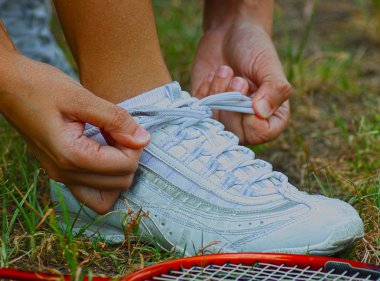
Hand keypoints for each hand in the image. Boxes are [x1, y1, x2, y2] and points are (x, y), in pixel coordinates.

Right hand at [0, 55, 149, 189]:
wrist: (8, 86)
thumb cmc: (40, 86)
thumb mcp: (81, 97)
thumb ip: (115, 119)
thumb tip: (144, 140)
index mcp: (71, 157)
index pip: (124, 167)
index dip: (134, 145)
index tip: (124, 125)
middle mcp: (65, 174)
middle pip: (121, 183)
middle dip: (128, 156)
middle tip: (117, 130)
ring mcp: (61, 176)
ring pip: (109, 192)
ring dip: (119, 167)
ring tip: (109, 139)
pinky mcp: (61, 171)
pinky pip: (93, 189)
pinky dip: (106, 173)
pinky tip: (102, 147)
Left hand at [192, 20, 291, 144]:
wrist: (229, 32)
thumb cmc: (254, 48)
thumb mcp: (268, 66)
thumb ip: (273, 90)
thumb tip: (261, 113)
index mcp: (271, 116)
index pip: (261, 134)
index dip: (251, 117)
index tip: (248, 92)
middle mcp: (248, 122)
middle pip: (235, 133)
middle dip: (231, 103)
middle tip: (237, 79)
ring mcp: (225, 117)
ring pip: (214, 122)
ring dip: (218, 93)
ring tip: (225, 71)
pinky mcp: (205, 108)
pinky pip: (198, 112)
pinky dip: (203, 92)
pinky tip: (212, 75)